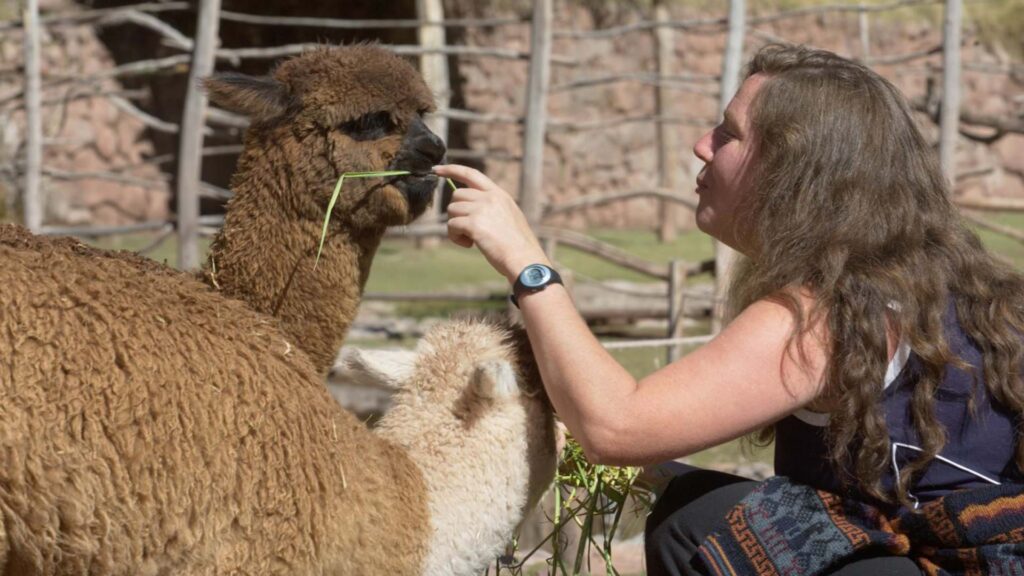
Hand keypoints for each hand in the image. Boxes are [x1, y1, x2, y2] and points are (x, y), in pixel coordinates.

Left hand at [433, 164, 549, 281]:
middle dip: (457, 212)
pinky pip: (452, 225)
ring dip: (456, 226)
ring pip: (452, 210)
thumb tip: (469, 208)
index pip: (471, 174)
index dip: (452, 170)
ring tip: (470, 239)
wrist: (524, 259)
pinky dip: (455, 237)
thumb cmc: (517, 245)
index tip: (437, 169)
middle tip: (467, 229)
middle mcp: (490, 197)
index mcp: (499, 194)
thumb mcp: (509, 216)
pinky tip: (469, 245)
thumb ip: (492, 207)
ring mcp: (481, 209)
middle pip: (457, 195)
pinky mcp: (474, 224)